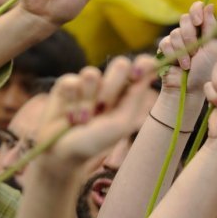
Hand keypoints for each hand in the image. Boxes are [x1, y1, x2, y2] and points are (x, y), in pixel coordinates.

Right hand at [35, 55, 156, 172]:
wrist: (64, 153)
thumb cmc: (96, 141)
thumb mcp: (122, 123)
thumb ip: (135, 95)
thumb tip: (152, 66)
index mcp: (127, 93)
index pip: (143, 66)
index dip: (143, 64)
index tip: (138, 74)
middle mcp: (108, 84)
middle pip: (119, 64)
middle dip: (111, 88)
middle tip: (103, 108)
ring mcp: (87, 83)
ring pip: (91, 74)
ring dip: (86, 101)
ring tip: (83, 119)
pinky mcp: (66, 85)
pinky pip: (71, 82)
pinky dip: (70, 103)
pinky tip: (68, 116)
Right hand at [158, 2, 216, 94]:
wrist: (189, 88)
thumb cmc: (206, 70)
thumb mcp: (213, 47)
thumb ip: (211, 26)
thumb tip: (210, 4)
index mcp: (203, 29)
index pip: (198, 8)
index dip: (196, 11)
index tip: (198, 22)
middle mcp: (189, 32)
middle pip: (185, 18)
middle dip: (190, 35)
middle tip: (195, 50)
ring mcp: (176, 40)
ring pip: (175, 32)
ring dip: (183, 49)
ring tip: (189, 63)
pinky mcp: (164, 49)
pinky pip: (165, 43)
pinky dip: (174, 55)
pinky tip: (180, 65)